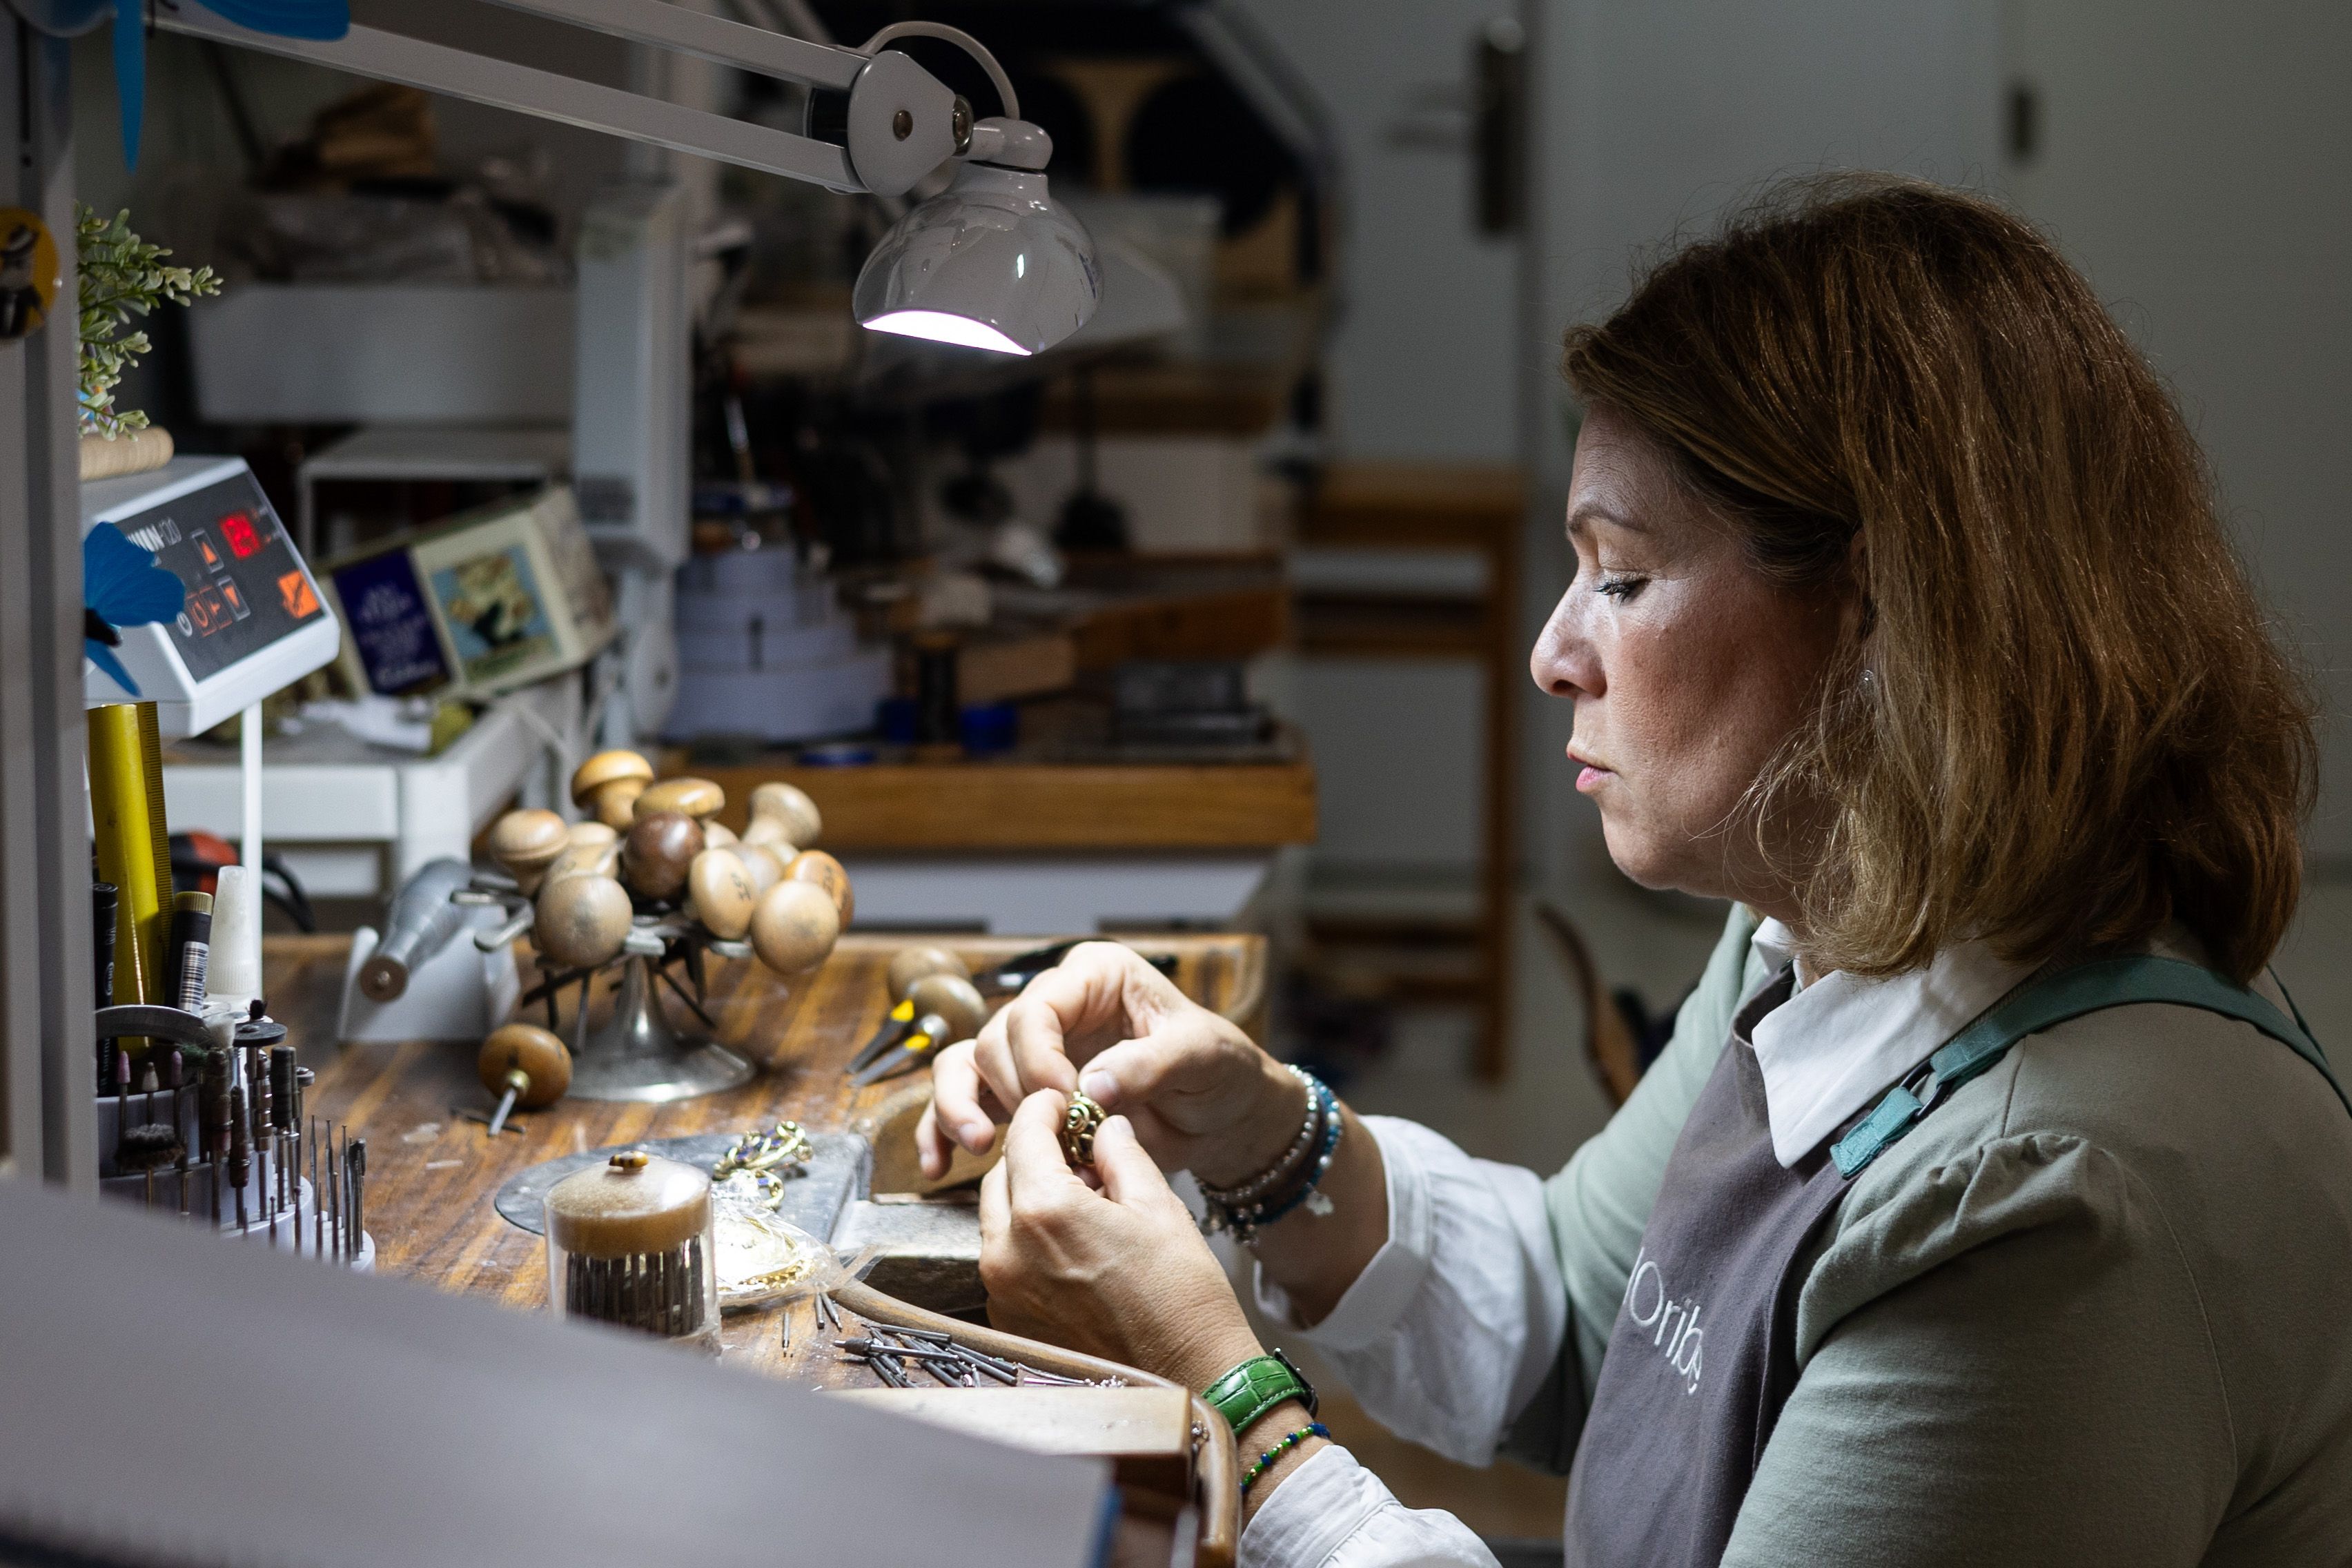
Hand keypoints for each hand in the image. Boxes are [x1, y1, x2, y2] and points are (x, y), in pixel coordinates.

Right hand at [917, 941, 1302, 1186]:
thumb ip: (1150, 1063)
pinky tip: (940, 1166)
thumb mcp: (1201, 1055)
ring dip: (959, 1107)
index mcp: (1095, 976)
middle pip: (996, 1039)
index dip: (1038, 1053)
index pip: (1039, 1005)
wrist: (1221, 1115)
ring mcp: (1032, 1050)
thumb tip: (1093, 1084)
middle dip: (1010, 1089)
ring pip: (965, 1066)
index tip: (1062, 1098)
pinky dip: (946, 1132)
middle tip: (1042, 1132)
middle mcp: (1054, 1005)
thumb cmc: (1218, 1069)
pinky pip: (966, 1103)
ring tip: (979, 1145)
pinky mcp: (1019, 1094)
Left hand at [978, 1089, 1262, 1388]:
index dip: (1044, 1108)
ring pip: (997, 1217)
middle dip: (1034, 1153)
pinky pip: (1003, 1260)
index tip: (1062, 1103)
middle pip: (1002, 1174)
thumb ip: (1120, 1153)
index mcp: (1044, 1212)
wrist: (1188, 1379)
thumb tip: (1103, 1127)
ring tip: (1080, 1200)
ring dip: (1028, 1197)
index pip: (1025, 1133)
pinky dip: (1026, 1241)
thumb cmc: (1183, 1297)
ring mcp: (1002, 1291)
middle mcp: (1007, 1251)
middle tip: (1075, 1150)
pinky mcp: (1007, 1320)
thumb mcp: (1157, 1205)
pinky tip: (1072, 1245)